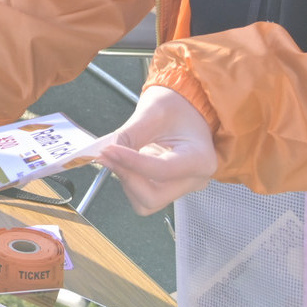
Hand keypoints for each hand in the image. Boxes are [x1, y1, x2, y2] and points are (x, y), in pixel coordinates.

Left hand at [96, 85, 217, 214]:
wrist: (187, 108)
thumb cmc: (177, 105)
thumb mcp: (153, 111)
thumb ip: (129, 135)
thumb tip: (106, 152)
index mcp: (200, 159)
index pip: (162, 170)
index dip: (131, 162)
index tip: (108, 150)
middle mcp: (194, 180)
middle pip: (154, 197)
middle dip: (126, 177)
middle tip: (106, 155)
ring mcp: (182, 186)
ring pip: (146, 201)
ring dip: (125, 181)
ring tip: (116, 156)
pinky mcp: (168, 186)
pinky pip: (144, 194)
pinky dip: (128, 180)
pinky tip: (124, 161)